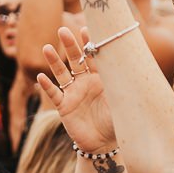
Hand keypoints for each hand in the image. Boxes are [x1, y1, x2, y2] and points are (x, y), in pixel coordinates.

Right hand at [35, 28, 118, 153]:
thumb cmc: (116, 120)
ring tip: (47, 48)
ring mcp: (73, 93)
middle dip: (69, 45)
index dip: (89, 43)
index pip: (93, 56)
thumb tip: (132, 61)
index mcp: (100, 78)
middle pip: (75, 60)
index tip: (87, 29)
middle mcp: (85, 82)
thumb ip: (123, 82)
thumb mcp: (122, 99)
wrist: (105, 144)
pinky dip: (47, 86)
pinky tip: (41, 77)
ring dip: (54, 61)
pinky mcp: (64, 107)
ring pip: (61, 74)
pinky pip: (54, 94)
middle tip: (63, 30)